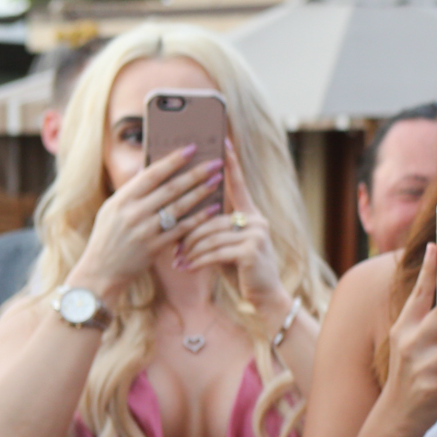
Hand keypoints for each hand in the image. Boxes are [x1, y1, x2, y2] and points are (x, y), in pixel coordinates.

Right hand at [66, 140, 221, 295]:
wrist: (100, 272)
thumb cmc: (109, 238)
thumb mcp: (112, 211)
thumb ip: (132, 193)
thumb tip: (149, 168)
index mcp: (120, 199)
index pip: (151, 174)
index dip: (172, 161)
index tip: (191, 148)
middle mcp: (131, 212)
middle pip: (170, 189)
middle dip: (195, 174)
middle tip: (215, 163)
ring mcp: (143, 230)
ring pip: (179, 207)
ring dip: (201, 193)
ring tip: (217, 181)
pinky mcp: (154, 247)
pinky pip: (182, 230)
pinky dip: (199, 218)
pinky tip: (213, 209)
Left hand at [172, 139, 285, 304]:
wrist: (264, 295)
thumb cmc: (240, 269)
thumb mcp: (225, 245)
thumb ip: (212, 228)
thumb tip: (183, 215)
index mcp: (250, 214)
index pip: (237, 184)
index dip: (230, 163)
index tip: (224, 141)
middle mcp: (256, 220)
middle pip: (210, 218)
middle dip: (188, 234)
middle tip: (172, 246)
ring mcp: (256, 234)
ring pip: (209, 235)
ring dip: (190, 250)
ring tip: (178, 261)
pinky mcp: (251, 250)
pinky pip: (214, 251)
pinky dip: (198, 260)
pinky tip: (188, 268)